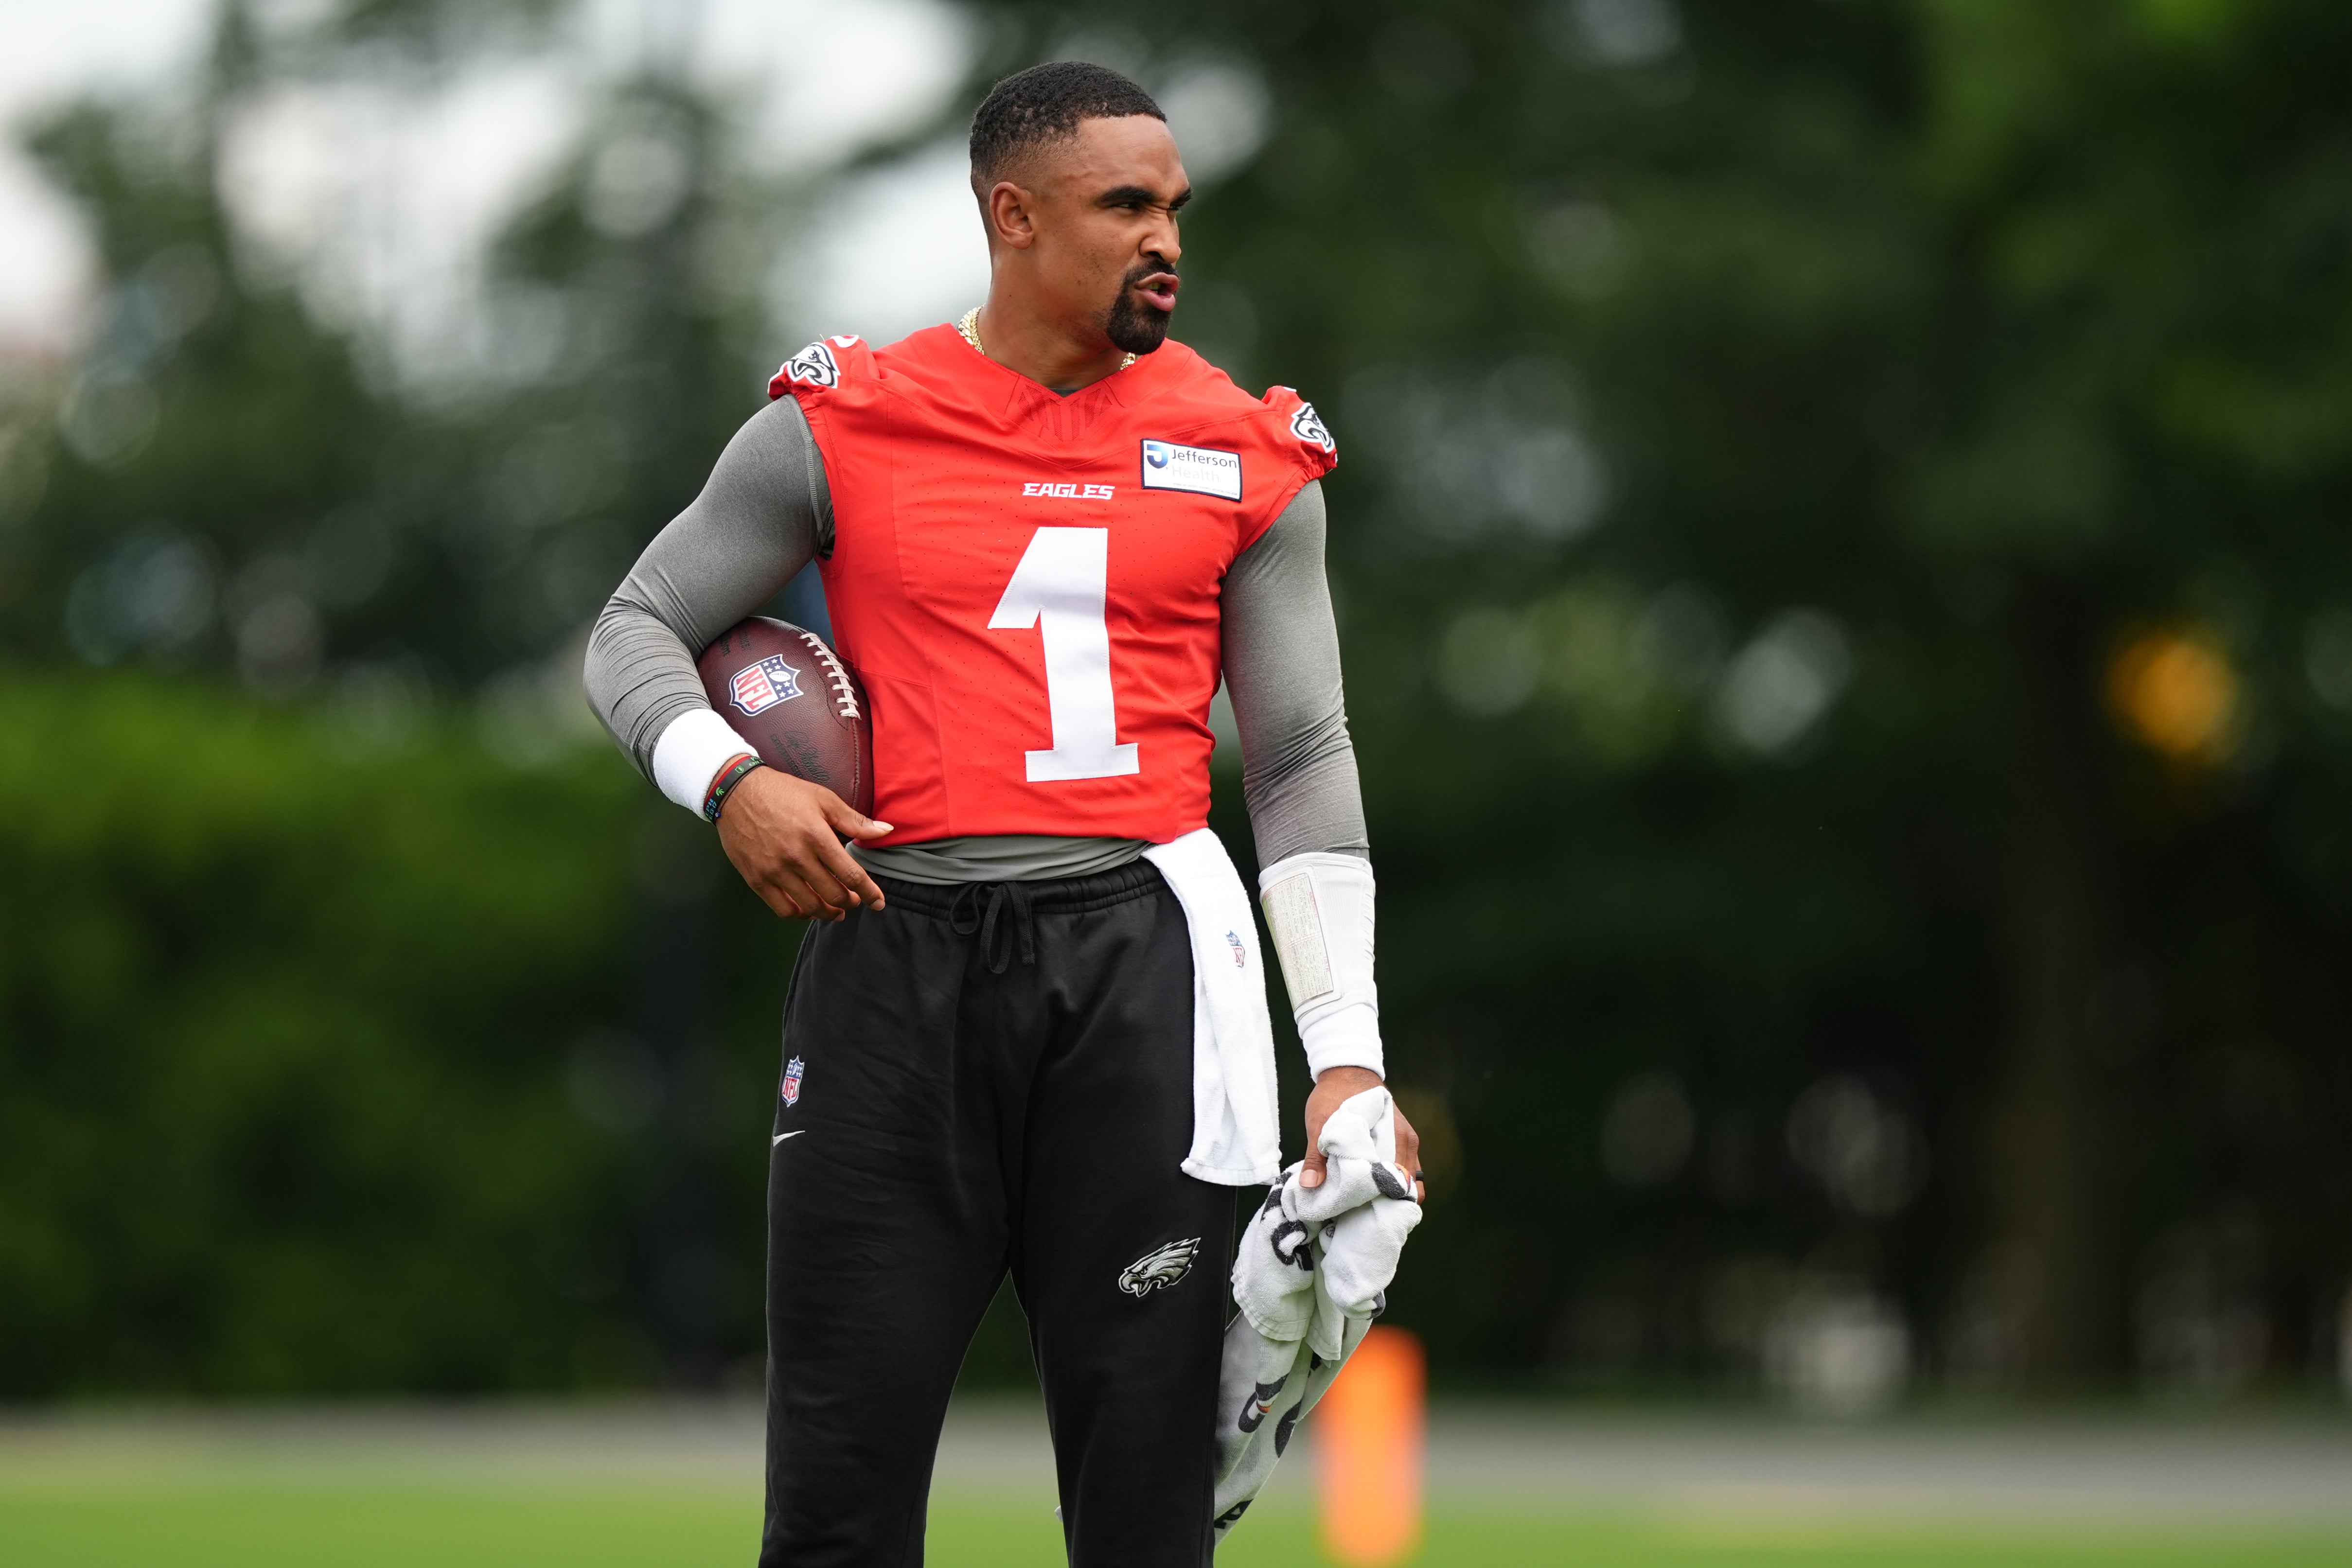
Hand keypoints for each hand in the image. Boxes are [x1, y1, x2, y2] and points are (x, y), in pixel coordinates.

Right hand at [714, 767, 893, 921]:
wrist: (736, 791)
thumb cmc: (783, 793)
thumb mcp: (823, 799)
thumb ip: (855, 820)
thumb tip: (886, 830)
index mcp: (817, 836)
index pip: (851, 874)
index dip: (870, 893)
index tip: (878, 902)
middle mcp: (796, 856)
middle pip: (833, 894)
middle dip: (850, 902)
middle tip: (854, 900)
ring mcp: (774, 870)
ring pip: (810, 906)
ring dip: (828, 913)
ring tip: (835, 910)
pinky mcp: (756, 879)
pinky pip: (783, 909)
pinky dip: (800, 914)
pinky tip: (808, 908)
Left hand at [1301, 1065, 1424, 1202]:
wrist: (1347, 1068)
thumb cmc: (1335, 1094)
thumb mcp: (1320, 1123)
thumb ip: (1317, 1156)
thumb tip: (1310, 1185)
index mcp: (1394, 1138)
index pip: (1400, 1183)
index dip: (1386, 1202)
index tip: (1365, 1212)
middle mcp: (1406, 1142)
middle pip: (1409, 1187)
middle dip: (1390, 1203)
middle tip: (1363, 1213)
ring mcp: (1407, 1141)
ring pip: (1408, 1180)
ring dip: (1391, 1193)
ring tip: (1366, 1204)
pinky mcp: (1401, 1141)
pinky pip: (1404, 1169)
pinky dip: (1391, 1182)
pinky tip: (1370, 1188)